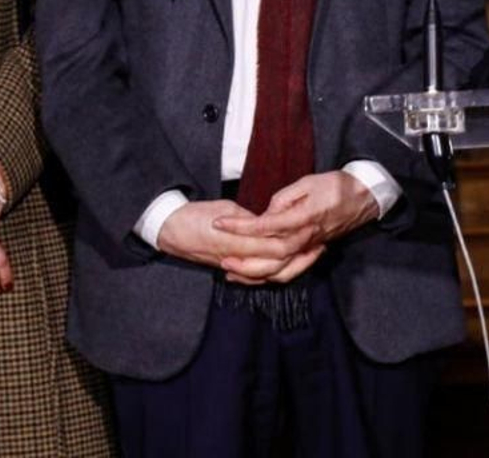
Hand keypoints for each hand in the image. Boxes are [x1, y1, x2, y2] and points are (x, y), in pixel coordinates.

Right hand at [157, 199, 307, 279]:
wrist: (170, 230)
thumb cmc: (197, 215)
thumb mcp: (228, 210)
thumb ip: (251, 220)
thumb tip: (273, 222)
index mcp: (239, 242)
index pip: (276, 248)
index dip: (297, 240)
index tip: (312, 227)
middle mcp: (239, 259)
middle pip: (278, 266)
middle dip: (301, 256)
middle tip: (318, 241)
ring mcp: (234, 266)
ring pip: (269, 275)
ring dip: (292, 266)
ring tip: (309, 252)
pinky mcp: (230, 268)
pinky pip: (256, 277)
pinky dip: (273, 273)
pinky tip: (288, 264)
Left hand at [211, 172, 375, 283]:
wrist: (365, 198)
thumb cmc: (338, 186)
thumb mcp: (309, 182)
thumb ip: (284, 198)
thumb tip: (267, 213)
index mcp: (304, 217)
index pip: (265, 225)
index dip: (240, 226)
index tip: (220, 223)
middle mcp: (306, 237)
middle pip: (270, 256)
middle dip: (243, 258)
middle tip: (220, 255)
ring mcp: (309, 248)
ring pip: (279, 270)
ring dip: (253, 273)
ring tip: (231, 270)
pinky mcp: (311, 252)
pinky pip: (289, 270)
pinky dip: (269, 276)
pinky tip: (254, 274)